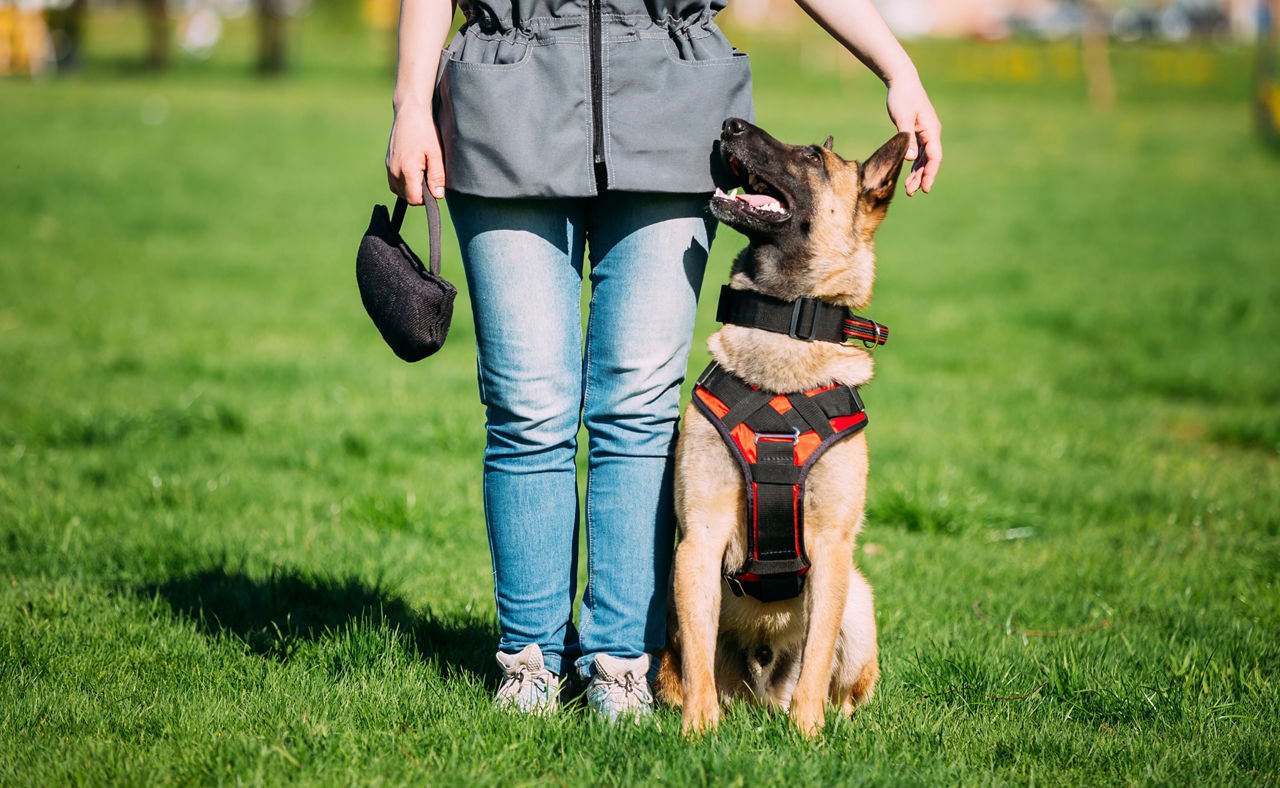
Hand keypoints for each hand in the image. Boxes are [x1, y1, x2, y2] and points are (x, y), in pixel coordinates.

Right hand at [386, 101, 445, 204]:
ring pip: (399, 190)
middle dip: (418, 193)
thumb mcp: (436, 154)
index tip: (433, 186)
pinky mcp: (387, 162)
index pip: (414, 199)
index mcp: (407, 171)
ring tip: (421, 172)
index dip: (426, 198)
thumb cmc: (425, 131)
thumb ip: (437, 177)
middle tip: (428, 177)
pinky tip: (413, 169)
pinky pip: (394, 181)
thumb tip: (438, 196)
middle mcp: (394, 171)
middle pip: (406, 197)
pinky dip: (404, 181)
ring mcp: (389, 167)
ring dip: (410, 188)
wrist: (409, 112)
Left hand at [885, 76, 941, 195]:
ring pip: (924, 158)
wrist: (902, 81)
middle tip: (911, 192)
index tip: (924, 188)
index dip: (930, 174)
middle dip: (922, 177)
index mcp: (931, 130)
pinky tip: (909, 174)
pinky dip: (915, 163)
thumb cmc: (902, 97)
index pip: (934, 157)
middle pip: (930, 160)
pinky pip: (919, 152)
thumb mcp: (902, 117)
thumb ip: (907, 138)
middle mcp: (931, 133)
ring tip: (908, 189)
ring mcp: (926, 132)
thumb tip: (911, 159)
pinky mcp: (918, 131)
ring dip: (918, 173)